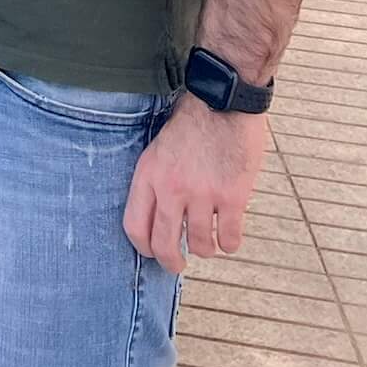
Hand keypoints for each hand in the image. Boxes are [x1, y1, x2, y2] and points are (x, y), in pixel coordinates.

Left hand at [123, 92, 268, 273]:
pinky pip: (229, 239)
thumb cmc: (191, 120)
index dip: (143, 247)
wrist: (223, 100)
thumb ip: (156, 179)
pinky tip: (229, 237)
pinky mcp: (232, 197)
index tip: (153, 251)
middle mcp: (171, 188)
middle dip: (171, 263)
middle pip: (164, 246)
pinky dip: (229, 243)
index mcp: (148, 174)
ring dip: (205, 249)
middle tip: (178, 266)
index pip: (134, 226)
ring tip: (208, 243)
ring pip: (200, 246)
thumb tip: (157, 214)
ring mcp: (202, 194)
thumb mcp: (159, 146)